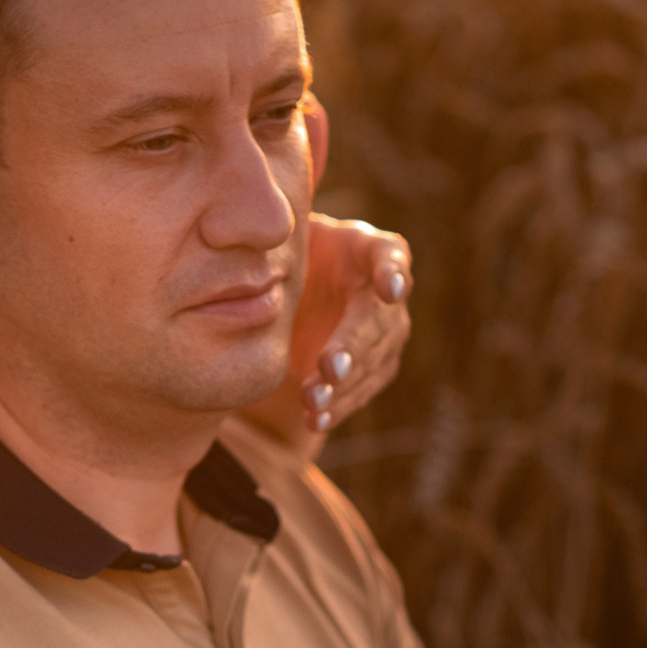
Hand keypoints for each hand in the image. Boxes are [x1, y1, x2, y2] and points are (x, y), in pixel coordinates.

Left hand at [236, 215, 413, 454]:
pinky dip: (337, 408)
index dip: (391, 274)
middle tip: (330, 369)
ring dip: (343, 387)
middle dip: (353, 347)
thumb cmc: (288, 255)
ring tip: (311, 402)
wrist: (294, 293)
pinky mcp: (375, 367)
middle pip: (378, 322)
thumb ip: (279, 233)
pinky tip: (314, 420)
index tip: (386, 289)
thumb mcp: (284, 238)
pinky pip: (361, 391)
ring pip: (372, 363)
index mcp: (372, 251)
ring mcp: (387, 334)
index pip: (390, 258)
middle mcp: (389, 294)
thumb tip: (255, 228)